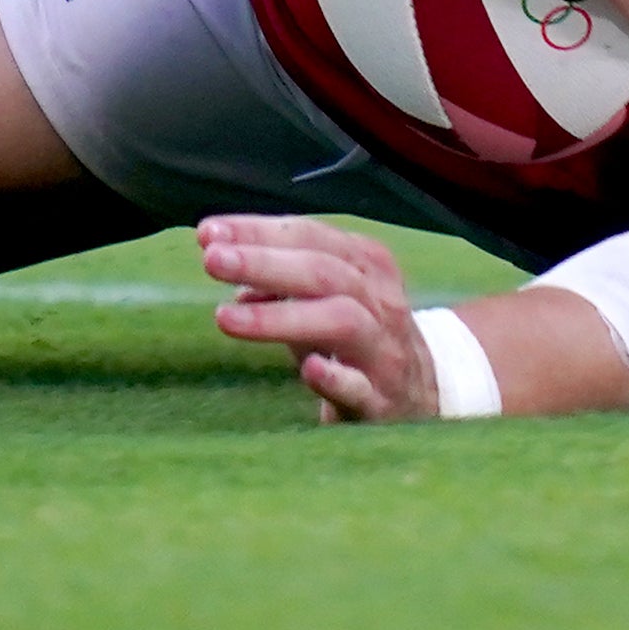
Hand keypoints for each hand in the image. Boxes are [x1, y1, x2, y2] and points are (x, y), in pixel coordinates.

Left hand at [204, 216, 434, 422]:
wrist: (420, 392)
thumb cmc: (355, 336)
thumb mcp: (322, 298)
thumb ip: (278, 279)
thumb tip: (225, 263)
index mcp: (364, 264)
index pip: (310, 236)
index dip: (259, 231)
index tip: (208, 232)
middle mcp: (378, 299)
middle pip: (323, 271)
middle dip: (264, 262)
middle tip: (212, 260)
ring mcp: (382, 348)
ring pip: (341, 320)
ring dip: (280, 317)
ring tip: (224, 317)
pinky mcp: (381, 398)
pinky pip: (360, 386)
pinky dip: (335, 377)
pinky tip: (307, 369)